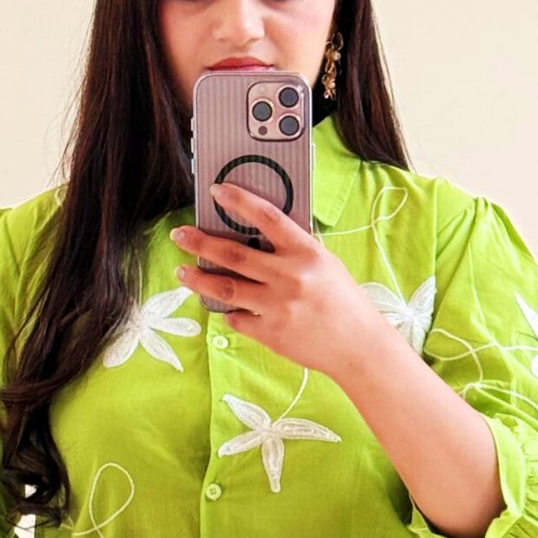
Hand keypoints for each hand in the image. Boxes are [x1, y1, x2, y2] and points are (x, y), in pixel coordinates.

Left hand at [169, 184, 386, 381]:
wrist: (357, 346)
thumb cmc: (343, 302)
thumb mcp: (324, 264)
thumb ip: (294, 250)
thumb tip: (257, 237)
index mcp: (306, 253)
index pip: (267, 218)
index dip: (239, 202)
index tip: (215, 191)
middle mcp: (289, 277)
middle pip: (234, 255)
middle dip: (201, 242)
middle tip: (180, 235)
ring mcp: (277, 306)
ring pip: (226, 289)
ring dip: (199, 278)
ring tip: (182, 271)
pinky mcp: (270, 333)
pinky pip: (237, 318)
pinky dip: (229, 312)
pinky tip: (223, 307)